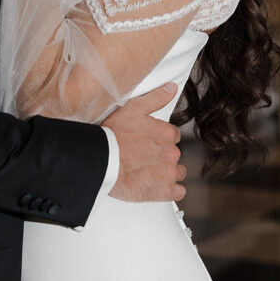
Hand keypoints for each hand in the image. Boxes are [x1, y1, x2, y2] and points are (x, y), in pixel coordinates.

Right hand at [103, 83, 186, 202]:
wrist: (102, 161)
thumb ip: (155, 98)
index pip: (171, 136)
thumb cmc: (113, 134)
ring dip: (167, 172)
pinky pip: (177, 192)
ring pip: (177, 172)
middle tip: (142, 157)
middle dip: (162, 155)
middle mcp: (172, 152)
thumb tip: (171, 88)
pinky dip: (170, 190)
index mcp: (166, 133)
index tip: (147, 142)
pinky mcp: (164, 191)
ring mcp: (169, 173)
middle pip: (173, 154)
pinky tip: (156, 186)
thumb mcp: (132, 108)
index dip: (159, 139)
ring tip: (147, 172)